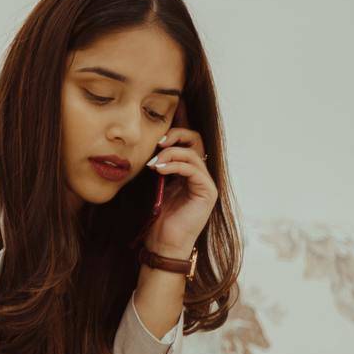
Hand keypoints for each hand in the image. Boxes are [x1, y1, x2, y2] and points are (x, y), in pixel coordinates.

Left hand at [144, 99, 217, 257]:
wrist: (162, 245)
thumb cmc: (156, 219)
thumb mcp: (153, 185)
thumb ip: (156, 165)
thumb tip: (146, 145)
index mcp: (187, 170)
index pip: (186, 139)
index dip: (179, 123)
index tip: (167, 108)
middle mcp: (200, 173)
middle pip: (195, 139)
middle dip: (176, 134)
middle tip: (157, 140)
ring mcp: (206, 182)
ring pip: (194, 152)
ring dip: (171, 152)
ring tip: (153, 162)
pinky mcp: (207, 191)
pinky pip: (193, 168)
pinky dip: (175, 165)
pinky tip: (158, 169)